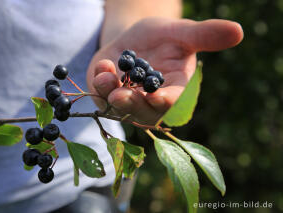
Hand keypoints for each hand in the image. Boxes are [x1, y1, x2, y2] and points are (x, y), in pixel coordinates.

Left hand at [87, 17, 242, 124]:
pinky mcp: (107, 94)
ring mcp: (127, 100)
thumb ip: (204, 36)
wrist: (134, 39)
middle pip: (143, 111)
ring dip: (110, 94)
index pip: (173, 103)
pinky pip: (102, 94)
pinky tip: (102, 68)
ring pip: (119, 106)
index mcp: (174, 91)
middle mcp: (150, 102)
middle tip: (122, 95)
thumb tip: (238, 31)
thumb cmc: (162, 38)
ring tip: (106, 77)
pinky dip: (99, 83)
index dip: (166, 103)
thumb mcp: (181, 33)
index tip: (158, 98)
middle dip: (132, 104)